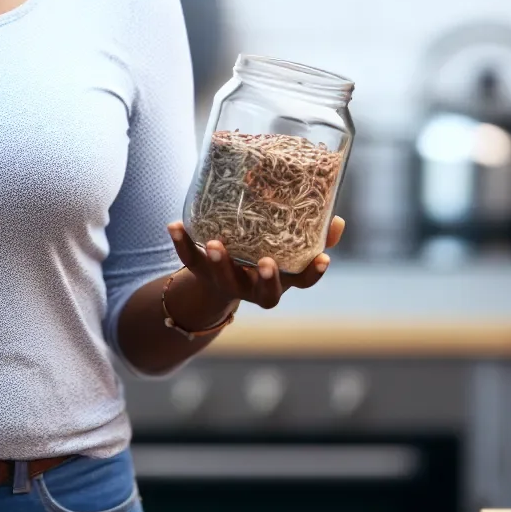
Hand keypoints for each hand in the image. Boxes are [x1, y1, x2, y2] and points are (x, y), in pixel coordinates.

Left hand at [166, 215, 344, 312]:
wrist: (219, 283)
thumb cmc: (264, 257)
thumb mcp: (289, 250)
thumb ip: (313, 236)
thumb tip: (336, 219)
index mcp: (280, 281)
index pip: (303, 282)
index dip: (314, 273)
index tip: (323, 259)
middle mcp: (254, 288)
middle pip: (263, 292)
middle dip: (266, 279)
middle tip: (265, 263)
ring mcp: (227, 282)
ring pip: (223, 278)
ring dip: (220, 262)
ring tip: (214, 243)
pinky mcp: (201, 271)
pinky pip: (189, 260)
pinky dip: (181, 243)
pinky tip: (174, 224)